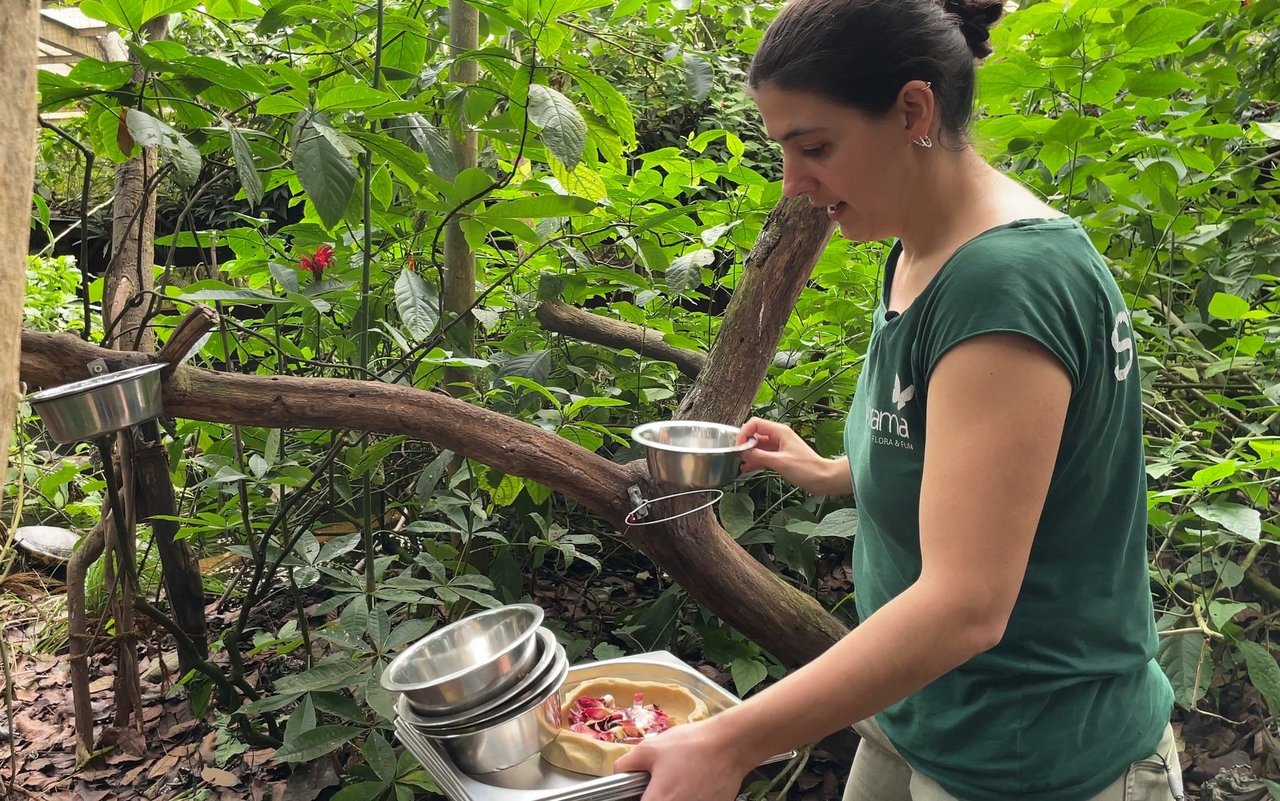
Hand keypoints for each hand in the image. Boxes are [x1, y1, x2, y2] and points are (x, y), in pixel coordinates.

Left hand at [612, 717, 753, 800]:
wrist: (730, 744)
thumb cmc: (691, 745)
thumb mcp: (651, 748)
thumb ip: (626, 764)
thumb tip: (618, 774)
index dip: (635, 799)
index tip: (638, 792)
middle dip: (655, 796)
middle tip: (660, 784)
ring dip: (674, 796)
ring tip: (680, 781)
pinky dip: (691, 796)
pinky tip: (694, 784)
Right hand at [737, 417, 850, 495]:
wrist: (823, 479)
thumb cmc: (807, 469)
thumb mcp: (780, 462)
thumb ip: (759, 456)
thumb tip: (743, 452)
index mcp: (780, 432)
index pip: (755, 424)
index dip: (744, 433)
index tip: (738, 446)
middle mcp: (778, 436)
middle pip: (755, 434)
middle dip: (744, 443)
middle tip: (737, 455)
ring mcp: (779, 447)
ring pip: (758, 446)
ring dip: (749, 453)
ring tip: (740, 463)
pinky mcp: (780, 457)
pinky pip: (763, 455)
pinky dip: (755, 460)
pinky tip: (748, 467)